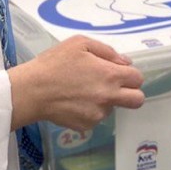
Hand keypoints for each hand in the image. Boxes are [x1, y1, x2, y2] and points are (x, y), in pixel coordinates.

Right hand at [9, 35, 144, 131]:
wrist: (32, 90)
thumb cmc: (54, 63)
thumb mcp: (80, 43)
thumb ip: (107, 51)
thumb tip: (125, 62)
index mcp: (110, 75)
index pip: (137, 78)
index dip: (130, 74)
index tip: (119, 73)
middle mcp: (108, 97)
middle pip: (137, 100)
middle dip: (132, 93)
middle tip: (115, 88)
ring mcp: (98, 114)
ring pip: (112, 109)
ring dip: (105, 101)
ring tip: (82, 91)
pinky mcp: (86, 126)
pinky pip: (95, 118)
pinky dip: (89, 111)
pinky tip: (74, 102)